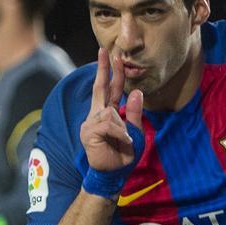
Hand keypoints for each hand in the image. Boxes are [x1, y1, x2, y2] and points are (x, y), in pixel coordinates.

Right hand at [80, 48, 144, 172]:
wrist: (114, 174)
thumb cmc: (123, 154)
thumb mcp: (135, 131)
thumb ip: (134, 112)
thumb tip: (136, 91)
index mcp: (107, 113)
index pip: (109, 89)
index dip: (111, 73)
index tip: (112, 56)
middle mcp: (96, 115)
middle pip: (100, 88)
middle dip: (104, 69)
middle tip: (106, 50)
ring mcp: (90, 123)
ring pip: (111, 111)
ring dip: (123, 127)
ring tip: (125, 140)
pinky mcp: (89, 132)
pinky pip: (109, 123)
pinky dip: (120, 132)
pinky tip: (123, 141)